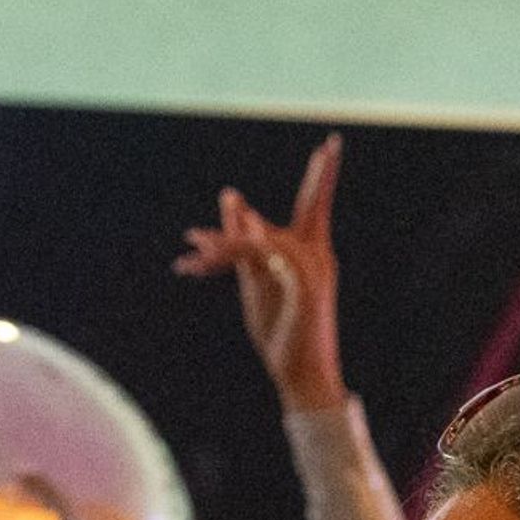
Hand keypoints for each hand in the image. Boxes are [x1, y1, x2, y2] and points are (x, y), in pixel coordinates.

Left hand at [175, 135, 346, 415]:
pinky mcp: (302, 285)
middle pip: (313, 207)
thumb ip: (245, 247)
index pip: (315, 208)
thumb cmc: (279, 336)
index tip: (329, 147)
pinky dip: (229, 255)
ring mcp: (313, 270)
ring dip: (222, 244)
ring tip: (189, 252)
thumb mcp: (254, 284)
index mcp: (308, 256)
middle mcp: (316, 257)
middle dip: (322, 176)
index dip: (322, 178)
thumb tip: (239, 209)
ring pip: (265, 236)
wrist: (300, 377)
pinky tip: (199, 264)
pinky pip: (262, 255)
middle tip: (330, 143)